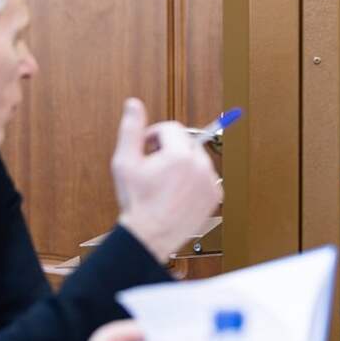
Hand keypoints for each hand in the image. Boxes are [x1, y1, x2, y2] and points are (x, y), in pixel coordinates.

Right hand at [111, 98, 222, 261]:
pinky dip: (193, 179)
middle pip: (186, 141)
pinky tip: (177, 191)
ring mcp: (210, 182)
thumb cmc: (137, 201)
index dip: (154, 135)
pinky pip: (205, 176)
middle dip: (169, 148)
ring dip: (182, 163)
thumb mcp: (125, 163)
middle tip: (153, 167)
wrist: (150, 236)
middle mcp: (200, 166)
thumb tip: (133, 104)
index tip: (145, 149)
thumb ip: (131, 129)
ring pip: (196, 158)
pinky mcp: (215, 196)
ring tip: (165, 181)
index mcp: (180, 155)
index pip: (171, 128)